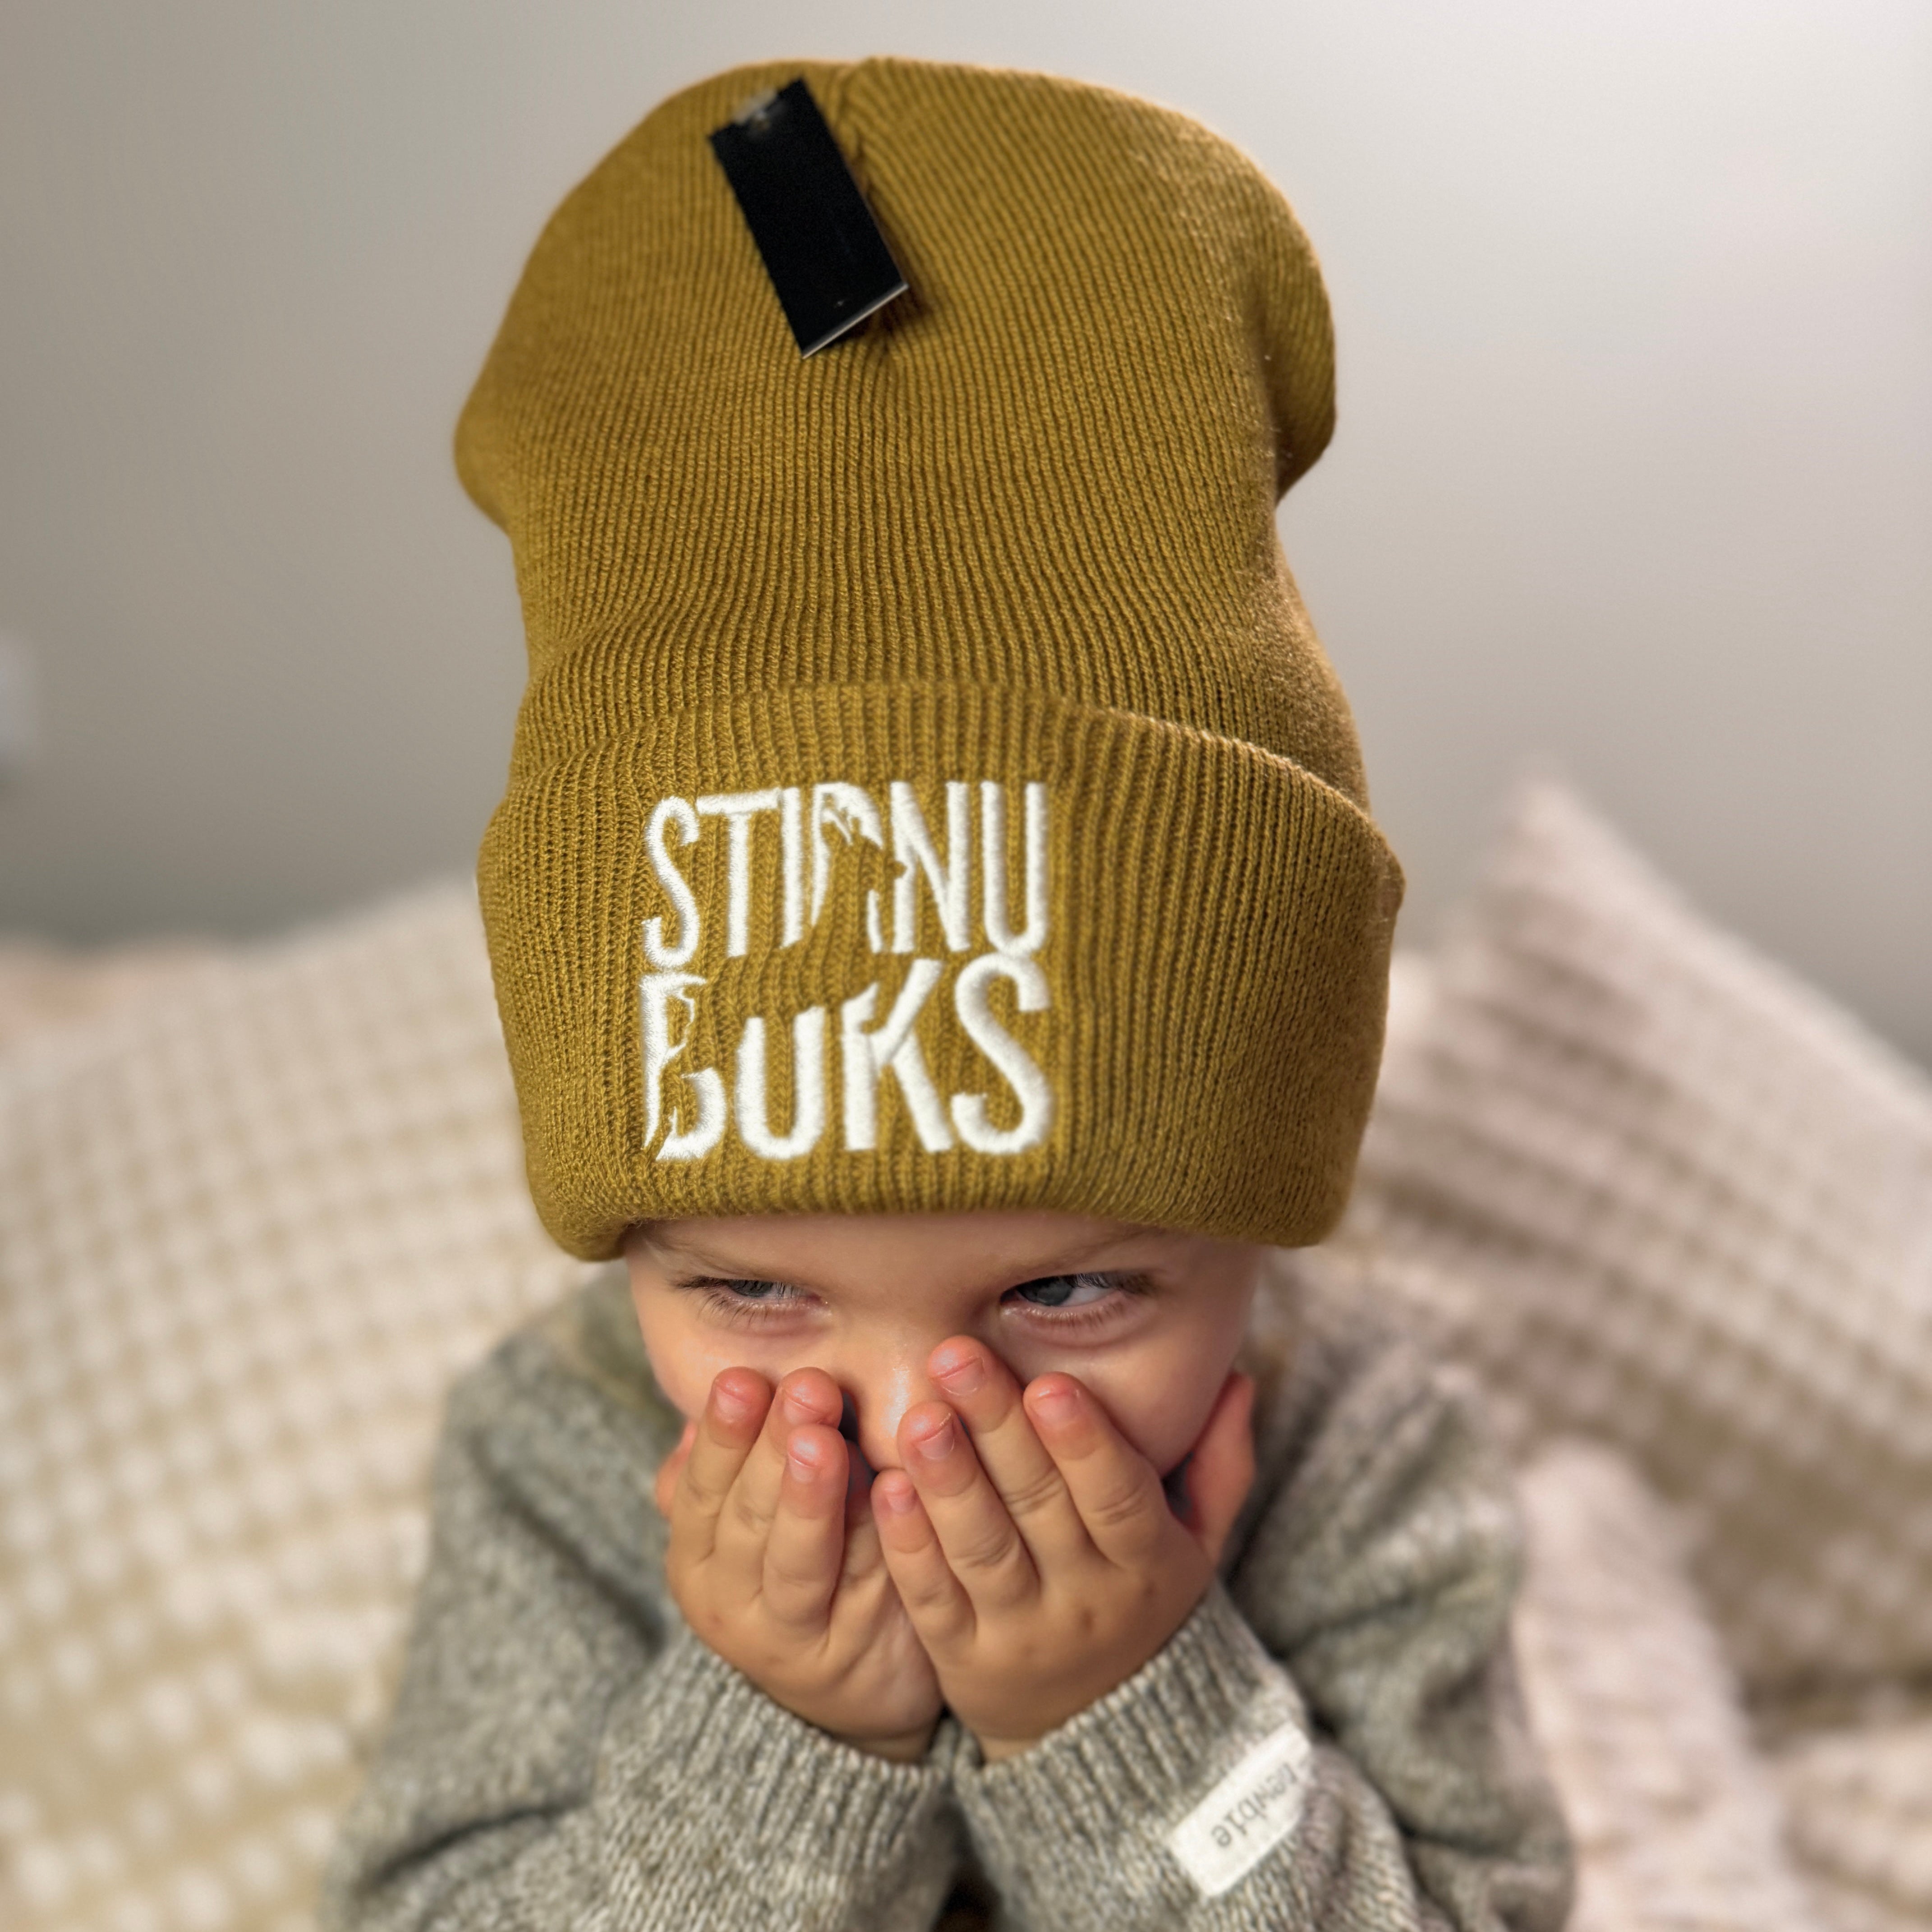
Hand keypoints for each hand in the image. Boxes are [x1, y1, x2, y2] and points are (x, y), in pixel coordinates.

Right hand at [656, 1366, 943, 1761]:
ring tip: (829, 1444)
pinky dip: (877, 1542)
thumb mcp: (744, 1523)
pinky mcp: (852, 1656)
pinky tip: (895, 1494)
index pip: (701, 1491)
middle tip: (804, 1388)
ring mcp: (790, 1638)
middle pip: (749, 1521)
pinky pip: (866, 1590)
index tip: (742, 1377)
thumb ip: (726, 1472)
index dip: (722, 1436)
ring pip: (799, 1564)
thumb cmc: (798, 1567)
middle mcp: (730, 1603)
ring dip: (812, 1500)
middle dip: (774, 1449)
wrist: (853, 1683)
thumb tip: (692, 1423)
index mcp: (695, 1558)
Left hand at [870, 1342, 1254, 1760]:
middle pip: (1040, 1506)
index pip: (1118, 1497)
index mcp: (1149, 1563)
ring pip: (983, 1550)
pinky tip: (885, 1489)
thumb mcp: (1200, 1546)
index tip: (1050, 1383)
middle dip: (998, 1426)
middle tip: (956, 1355)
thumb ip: (1219, 1464)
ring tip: (920, 1416)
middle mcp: (1087, 1600)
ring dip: (949, 1480)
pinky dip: (909, 1544)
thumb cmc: (1143, 1602)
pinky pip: (932, 1599)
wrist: (1099, 1735)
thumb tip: (1240, 1378)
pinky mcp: (962, 1659)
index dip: (1085, 1443)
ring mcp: (1021, 1633)